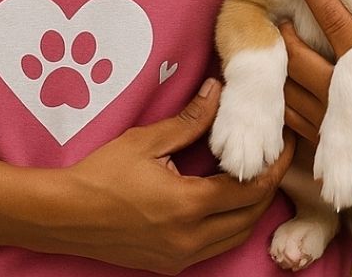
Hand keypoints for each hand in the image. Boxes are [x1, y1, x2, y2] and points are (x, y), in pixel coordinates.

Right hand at [43, 79, 294, 273]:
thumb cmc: (102, 173)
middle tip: (276, 156)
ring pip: (236, 236)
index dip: (272, 165)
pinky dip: (230, 224)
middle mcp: (191, 239)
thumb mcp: (147, 141)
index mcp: (188, 206)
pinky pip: (216, 246)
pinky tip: (225, 199)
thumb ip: (189, 120)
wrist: (66, 215)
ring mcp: (182, 257)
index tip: (285, 143)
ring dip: (252, 208)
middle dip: (269, 186)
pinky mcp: (172, 264)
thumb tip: (218, 91)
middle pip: (250, 216)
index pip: (248, 188)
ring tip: (256, 174)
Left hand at [279, 0, 351, 183]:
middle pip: (300, 58)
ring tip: (274, 34)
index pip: (335, 24)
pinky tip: (275, 69)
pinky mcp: (322, 140)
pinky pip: (287, 112)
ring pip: (287, 87)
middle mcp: (347, 99)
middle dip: (285, 32)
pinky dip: (277, 89)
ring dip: (276, 59)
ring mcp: (331, 123)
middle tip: (280, 10)